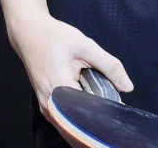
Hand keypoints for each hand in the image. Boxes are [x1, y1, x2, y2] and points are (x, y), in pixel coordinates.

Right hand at [9, 12, 134, 127]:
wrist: (29, 34)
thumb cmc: (55, 37)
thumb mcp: (85, 46)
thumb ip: (109, 66)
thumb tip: (128, 87)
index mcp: (60, 91)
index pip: (90, 114)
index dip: (106, 112)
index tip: (118, 105)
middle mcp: (51, 106)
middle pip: (82, 123)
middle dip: (98, 115)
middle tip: (111, 99)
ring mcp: (47, 109)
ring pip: (74, 123)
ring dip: (88, 114)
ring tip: (99, 95)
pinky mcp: (47, 106)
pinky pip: (66, 118)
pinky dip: (79, 112)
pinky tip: (87, 98)